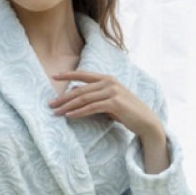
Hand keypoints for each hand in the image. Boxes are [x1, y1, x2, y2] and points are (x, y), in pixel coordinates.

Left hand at [48, 70, 164, 139]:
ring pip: (84, 98)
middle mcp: (109, 82)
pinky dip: (79, 112)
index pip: (83, 74)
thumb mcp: (109, 100)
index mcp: (107, 78)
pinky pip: (91, 108)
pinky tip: (69, 116)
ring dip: (68, 106)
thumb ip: (95, 95)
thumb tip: (74, 93)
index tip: (53, 77)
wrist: (145, 121)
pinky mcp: (114, 103)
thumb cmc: (126, 112)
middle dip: (63, 97)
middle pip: (80, 89)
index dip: (68, 75)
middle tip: (50, 104)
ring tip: (56, 112)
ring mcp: (112, 91)